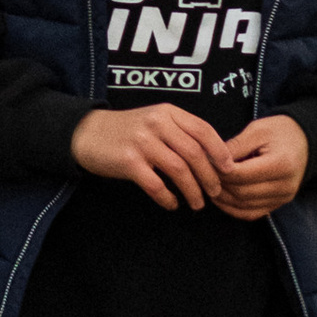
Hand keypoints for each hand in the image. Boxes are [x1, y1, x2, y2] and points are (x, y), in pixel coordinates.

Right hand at [71, 102, 234, 213]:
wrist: (87, 134)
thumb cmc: (126, 130)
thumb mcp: (154, 120)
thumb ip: (179, 132)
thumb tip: (212, 157)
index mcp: (167, 112)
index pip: (203, 130)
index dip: (220, 151)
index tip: (229, 169)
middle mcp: (156, 123)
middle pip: (194, 153)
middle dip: (209, 177)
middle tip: (216, 192)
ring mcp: (141, 142)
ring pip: (179, 170)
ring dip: (193, 190)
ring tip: (197, 203)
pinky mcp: (128, 162)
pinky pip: (156, 185)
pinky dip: (168, 198)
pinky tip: (172, 204)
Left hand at [213, 114, 308, 216]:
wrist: (305, 142)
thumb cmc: (279, 131)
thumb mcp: (257, 130)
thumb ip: (235, 146)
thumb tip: (210, 159)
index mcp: (280, 164)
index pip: (240, 175)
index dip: (218, 170)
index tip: (204, 161)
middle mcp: (284, 186)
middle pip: (240, 193)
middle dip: (217, 184)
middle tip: (201, 173)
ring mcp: (282, 199)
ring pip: (243, 207)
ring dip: (222, 199)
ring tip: (206, 184)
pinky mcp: (278, 205)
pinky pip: (250, 214)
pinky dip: (232, 209)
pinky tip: (219, 197)